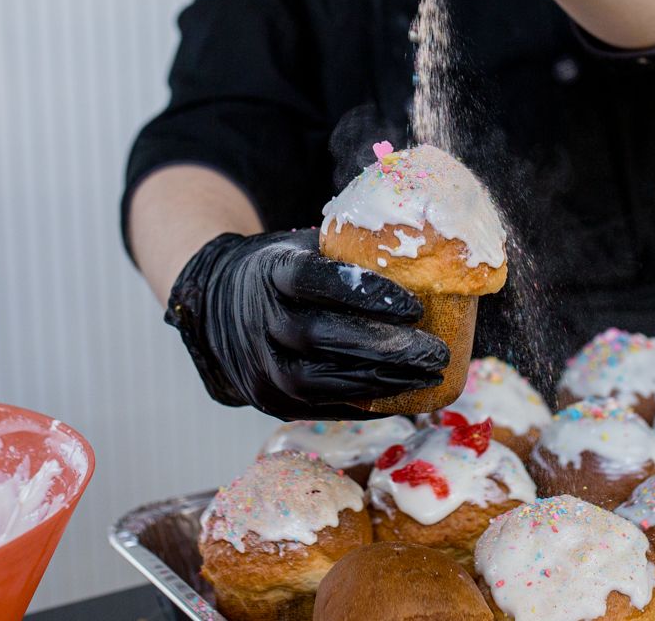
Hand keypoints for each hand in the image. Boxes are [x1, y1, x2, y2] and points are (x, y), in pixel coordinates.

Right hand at [165, 229, 449, 419]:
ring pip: (327, 380)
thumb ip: (350, 253)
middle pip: (324, 337)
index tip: (415, 306)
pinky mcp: (269, 400)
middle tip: (437, 350)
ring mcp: (261, 366)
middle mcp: (260, 322)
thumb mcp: (304, 248)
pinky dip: (368, 402)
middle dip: (387, 347)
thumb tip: (427, 251)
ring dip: (386, 381)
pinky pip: (324, 406)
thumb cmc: (282, 272)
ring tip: (431, 375)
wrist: (217, 308)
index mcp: (271, 273)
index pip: (315, 281)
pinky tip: (405, 394)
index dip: (366, 294)